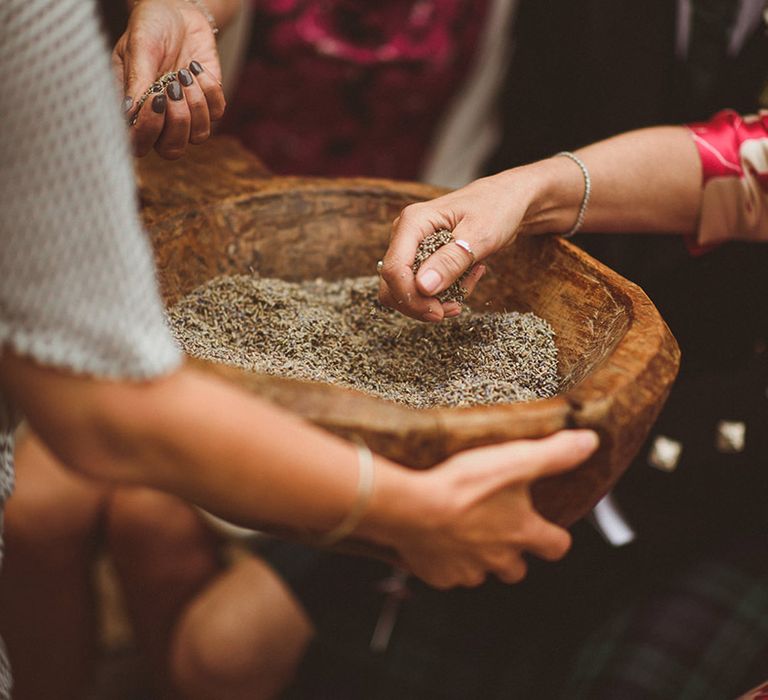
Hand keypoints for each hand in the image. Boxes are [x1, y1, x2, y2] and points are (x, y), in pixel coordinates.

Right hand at [113, 0, 225, 158]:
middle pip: (172, 150)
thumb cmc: (150, 28)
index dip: (148, 132)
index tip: (156, 99)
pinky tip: (196, 68)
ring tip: (183, 73)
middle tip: (173, 87)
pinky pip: (217, 114)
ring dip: (195, 104)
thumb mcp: (139, 48)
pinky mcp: (211, 104)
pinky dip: (209, 90)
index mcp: (135, 110)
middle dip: (178, 121)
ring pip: (199, 136)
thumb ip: (136, 81)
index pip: (139, 145)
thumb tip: (129, 115)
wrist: (178, 12)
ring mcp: (188, 115)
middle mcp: (161, 120)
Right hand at [378, 170, 540, 321]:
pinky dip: (443, 293)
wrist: (508, 198)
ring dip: (433, 301)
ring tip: (465, 290)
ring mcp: (413, 247)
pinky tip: (467, 280)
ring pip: (406, 289)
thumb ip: (451, 261)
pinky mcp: (423, 257)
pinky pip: (423, 286)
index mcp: (413, 222)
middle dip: (420, 304)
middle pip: (392, 284)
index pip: (394, 269)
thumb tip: (423, 287)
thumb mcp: (480, 235)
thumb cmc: (496, 208)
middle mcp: (406, 234)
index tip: (438, 311)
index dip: (411, 297)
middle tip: (453, 309)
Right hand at [389, 430, 598, 588]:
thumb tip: (590, 442)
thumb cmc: (464, 486)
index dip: (555, 538)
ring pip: (482, 573)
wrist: (411, 508)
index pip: (557, 547)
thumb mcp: (515, 460)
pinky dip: (447, 561)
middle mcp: (500, 558)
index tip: (549, 529)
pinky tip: (437, 538)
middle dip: (513, 554)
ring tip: (464, 531)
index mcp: (522, 532)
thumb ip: (555, 454)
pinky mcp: (440, 575)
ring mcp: (468, 570)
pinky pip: (449, 574)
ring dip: (479, 557)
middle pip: (517, 569)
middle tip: (499, 530)